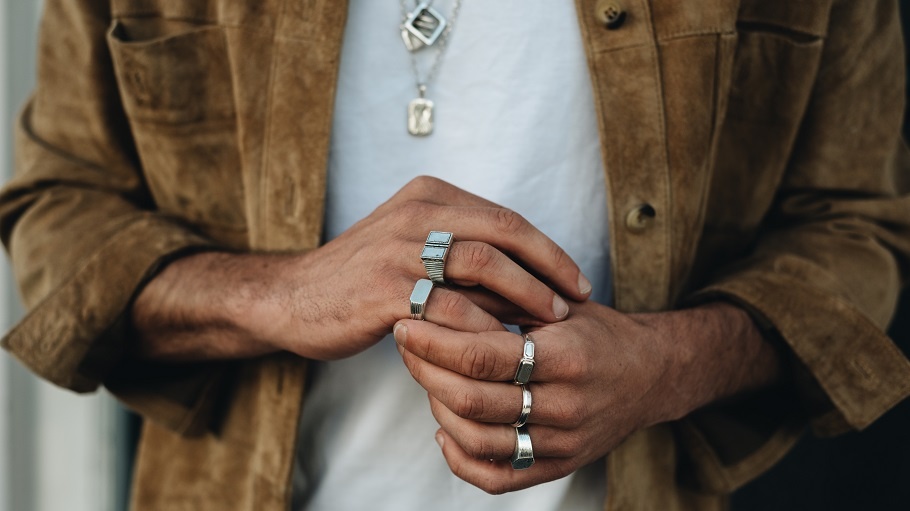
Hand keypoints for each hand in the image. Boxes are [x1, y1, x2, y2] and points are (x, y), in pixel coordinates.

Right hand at [131, 176, 591, 360]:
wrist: (293, 298)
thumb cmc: (364, 278)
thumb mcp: (413, 244)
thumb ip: (463, 252)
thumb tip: (530, 278)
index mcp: (430, 196)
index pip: (505, 218)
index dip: (547, 251)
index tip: (576, 281)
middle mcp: (417, 213)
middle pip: (502, 234)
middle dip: (547, 271)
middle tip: (574, 303)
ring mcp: (399, 249)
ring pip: (481, 266)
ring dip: (524, 298)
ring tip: (547, 326)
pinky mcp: (384, 289)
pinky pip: (448, 307)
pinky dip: (482, 327)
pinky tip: (501, 346)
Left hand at [393, 300, 779, 493]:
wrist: (653, 375)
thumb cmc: (598, 332)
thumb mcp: (560, 304)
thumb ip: (509, 299)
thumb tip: (441, 287)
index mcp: (566, 357)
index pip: (483, 355)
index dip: (435, 340)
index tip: (406, 319)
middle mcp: (565, 406)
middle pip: (472, 398)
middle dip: (425, 369)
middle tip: (404, 343)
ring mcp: (562, 442)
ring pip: (476, 438)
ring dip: (437, 407)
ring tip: (425, 377)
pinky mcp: (558, 465)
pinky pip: (496, 477)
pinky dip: (460, 457)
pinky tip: (445, 428)